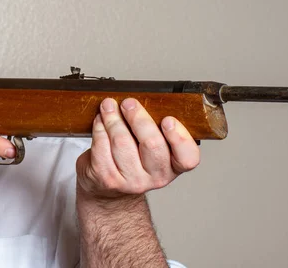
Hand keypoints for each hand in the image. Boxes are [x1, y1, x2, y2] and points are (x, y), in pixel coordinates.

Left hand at [76, 97, 199, 198]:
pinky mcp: (108, 179)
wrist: (109, 187)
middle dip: (138, 117)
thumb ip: (154, 127)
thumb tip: (145, 100)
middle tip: (128, 103)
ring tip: (108, 107)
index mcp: (174, 166)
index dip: (179, 138)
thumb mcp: (150, 146)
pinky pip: (102, 147)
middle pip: (151, 143)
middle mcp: (156, 177)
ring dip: (113, 119)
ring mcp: (131, 181)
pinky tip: (100, 121)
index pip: (187, 157)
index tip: (168, 120)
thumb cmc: (132, 158)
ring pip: (122, 142)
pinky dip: (99, 129)